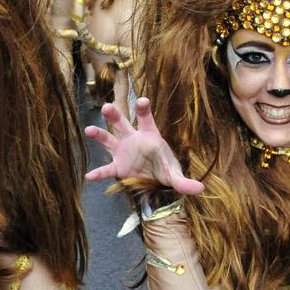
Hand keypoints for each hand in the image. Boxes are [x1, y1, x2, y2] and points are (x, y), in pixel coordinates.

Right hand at [84, 97, 203, 194]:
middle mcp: (133, 139)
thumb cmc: (165, 170)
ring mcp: (123, 152)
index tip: (142, 100)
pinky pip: (106, 169)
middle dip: (115, 115)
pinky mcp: (118, 167)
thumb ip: (184, 182)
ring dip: (99, 134)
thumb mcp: (175, 176)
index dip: (143, 109)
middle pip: (122, 124)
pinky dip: (99, 173)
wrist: (156, 182)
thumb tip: (200, 189)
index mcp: (150, 136)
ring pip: (109, 139)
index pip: (146, 119)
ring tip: (89, 130)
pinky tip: (90, 176)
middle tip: (107, 107)